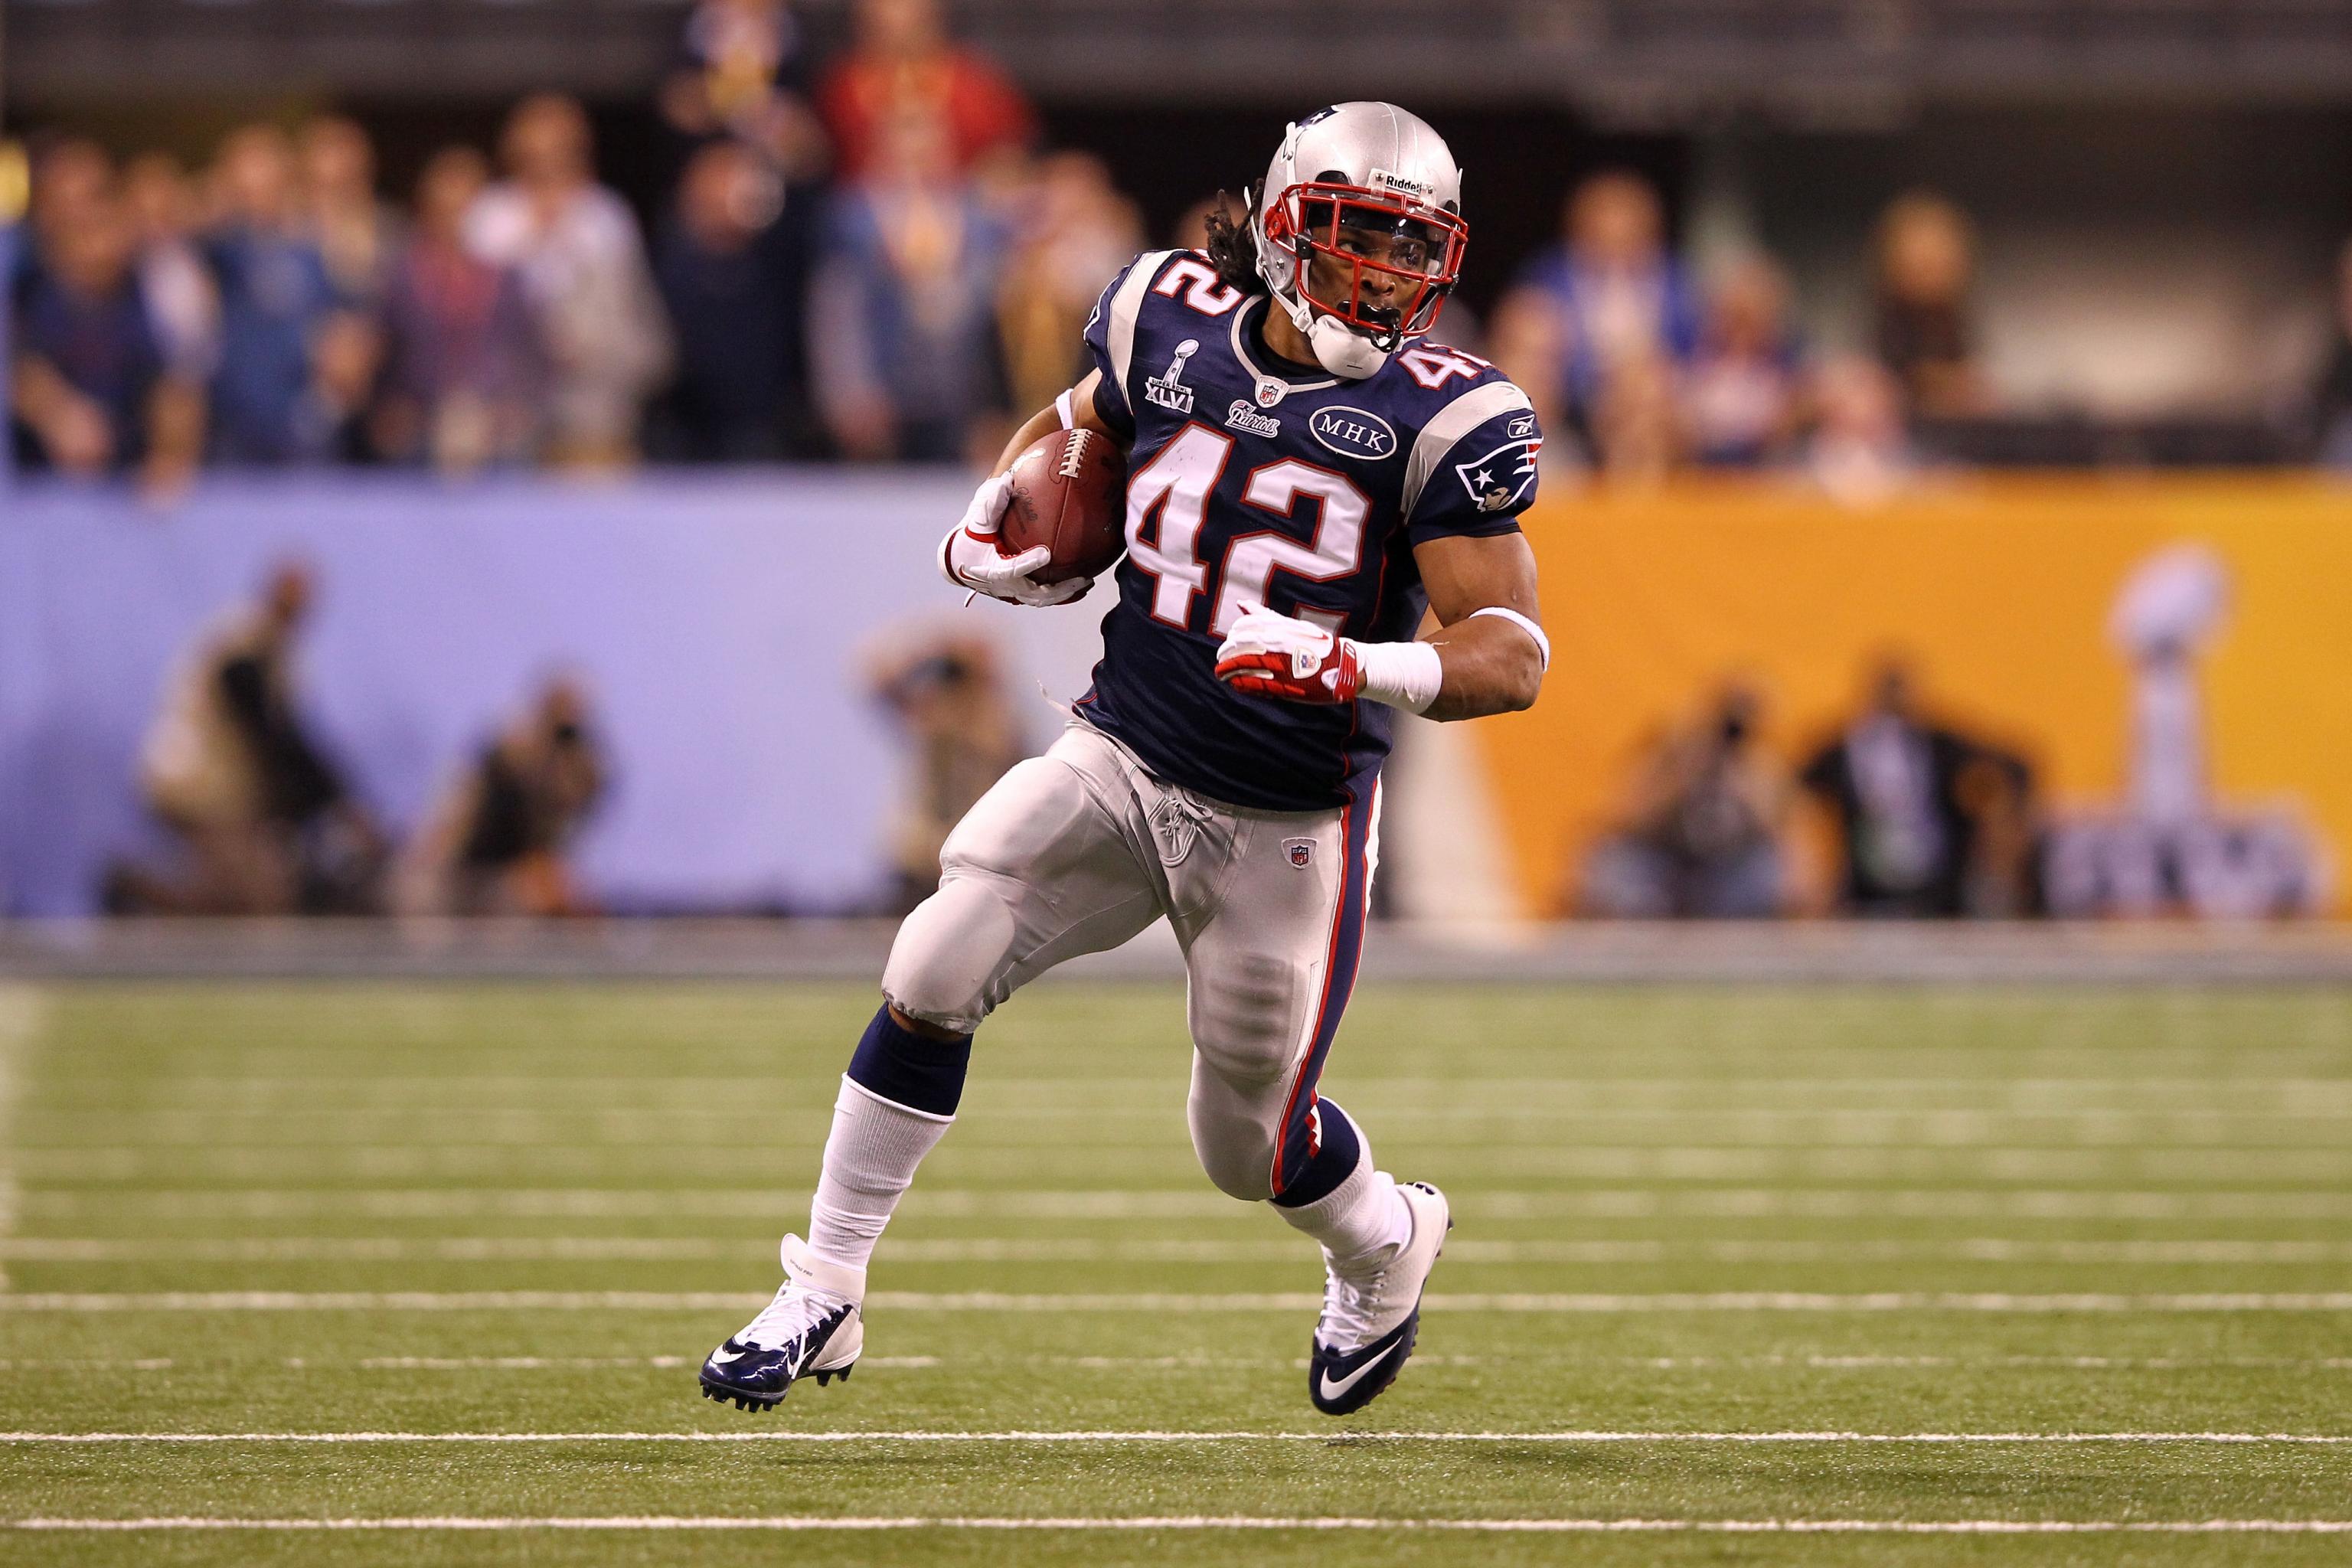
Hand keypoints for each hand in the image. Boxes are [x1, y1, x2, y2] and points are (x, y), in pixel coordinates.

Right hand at [939, 472, 1090, 606]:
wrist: (960, 561)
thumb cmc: (970, 537)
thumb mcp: (977, 520)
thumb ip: (991, 503)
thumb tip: (1008, 480)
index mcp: (991, 569)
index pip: (1011, 569)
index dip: (1028, 563)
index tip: (1046, 554)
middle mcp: (1004, 587)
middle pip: (1034, 593)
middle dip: (1058, 588)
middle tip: (1079, 577)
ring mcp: (1013, 594)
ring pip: (1042, 599)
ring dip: (1065, 593)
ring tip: (1087, 581)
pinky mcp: (1021, 595)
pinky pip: (1045, 597)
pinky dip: (1063, 594)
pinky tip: (1083, 585)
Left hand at [1214, 607, 1363, 703]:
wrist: (1343, 665)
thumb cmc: (1315, 644)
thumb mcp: (1292, 626)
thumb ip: (1265, 616)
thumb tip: (1241, 603)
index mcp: (1279, 628)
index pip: (1243, 628)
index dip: (1232, 636)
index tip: (1229, 643)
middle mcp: (1277, 644)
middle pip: (1239, 647)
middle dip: (1225, 654)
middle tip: (1220, 661)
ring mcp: (1279, 665)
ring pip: (1244, 666)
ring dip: (1228, 671)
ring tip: (1222, 674)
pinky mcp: (1283, 684)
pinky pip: (1255, 684)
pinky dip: (1241, 684)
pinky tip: (1236, 684)